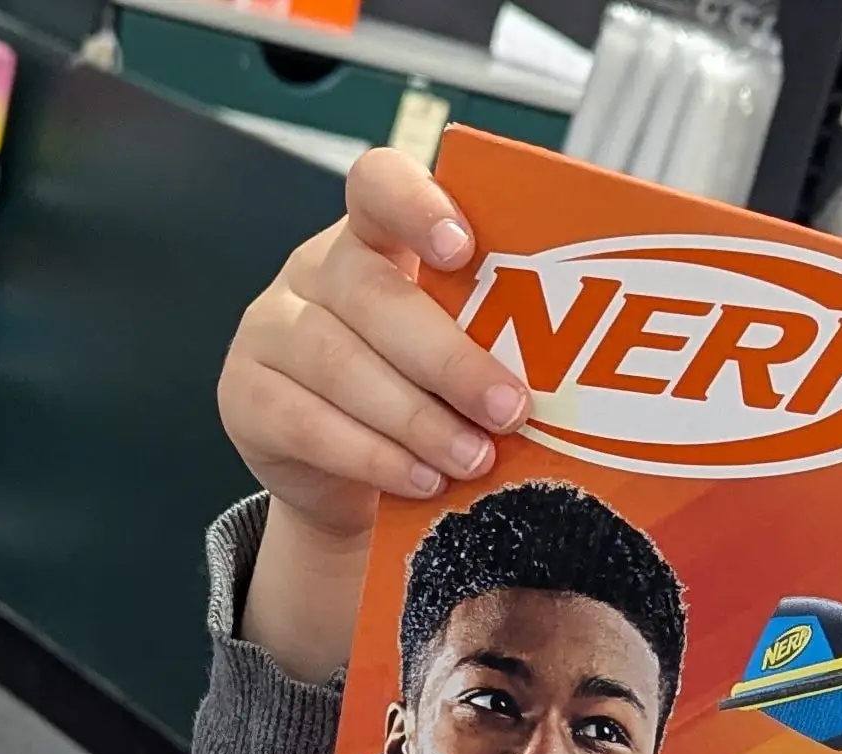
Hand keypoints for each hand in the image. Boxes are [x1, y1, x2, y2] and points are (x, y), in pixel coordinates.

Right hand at [218, 149, 530, 681]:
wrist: (346, 482)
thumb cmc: (423, 399)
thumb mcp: (457, 352)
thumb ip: (496, 335)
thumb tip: (595, 362)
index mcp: (372, 237)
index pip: (378, 184)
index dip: (418, 206)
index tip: (464, 249)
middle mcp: (312, 271)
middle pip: (369, 291)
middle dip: (446, 355)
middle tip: (509, 407)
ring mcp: (270, 331)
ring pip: (337, 363)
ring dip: (415, 417)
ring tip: (473, 459)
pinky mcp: (246, 398)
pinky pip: (307, 424)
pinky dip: (371, 455)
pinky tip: (420, 480)